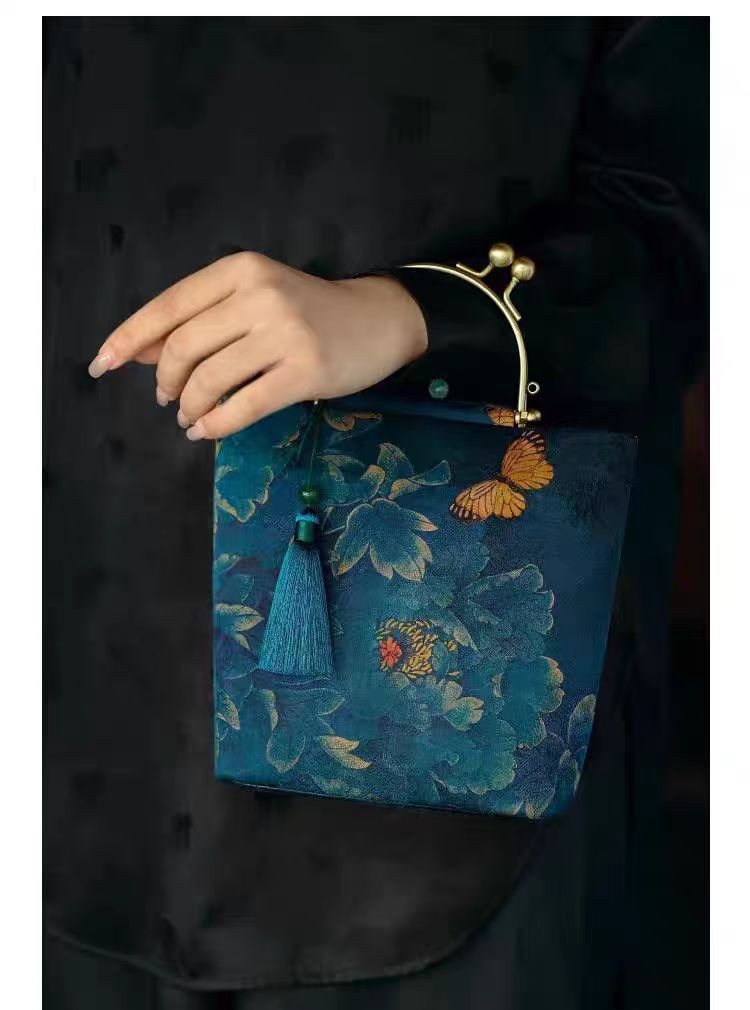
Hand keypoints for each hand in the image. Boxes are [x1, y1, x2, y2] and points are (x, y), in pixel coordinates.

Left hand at [88, 253, 426, 439]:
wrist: (376, 321)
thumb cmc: (308, 311)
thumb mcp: (252, 300)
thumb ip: (200, 319)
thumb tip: (141, 351)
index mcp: (241, 270)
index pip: (170, 305)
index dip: (129, 337)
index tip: (102, 363)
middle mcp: (260, 295)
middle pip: (185, 346)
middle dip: (165, 381)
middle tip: (166, 399)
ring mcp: (284, 333)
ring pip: (211, 379)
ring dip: (189, 406)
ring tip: (189, 417)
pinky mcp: (305, 372)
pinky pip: (244, 406)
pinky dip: (216, 424)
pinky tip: (207, 430)